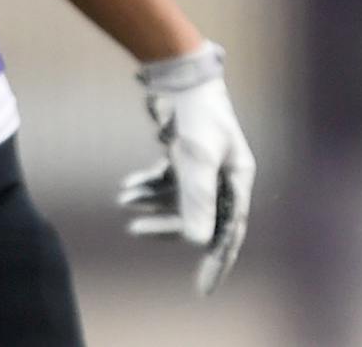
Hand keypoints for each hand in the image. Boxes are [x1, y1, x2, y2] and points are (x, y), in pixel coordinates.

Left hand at [119, 42, 255, 294]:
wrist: (179, 72)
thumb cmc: (196, 113)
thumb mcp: (196, 158)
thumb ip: (197, 199)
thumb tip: (199, 243)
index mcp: (238, 176)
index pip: (230, 228)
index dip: (218, 260)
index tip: (203, 289)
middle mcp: (225, 173)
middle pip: (199, 215)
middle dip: (166, 225)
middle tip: (134, 232)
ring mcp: (205, 164)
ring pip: (179, 199)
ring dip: (151, 203)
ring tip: (123, 200)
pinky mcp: (186, 154)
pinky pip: (168, 181)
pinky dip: (148, 187)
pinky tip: (126, 187)